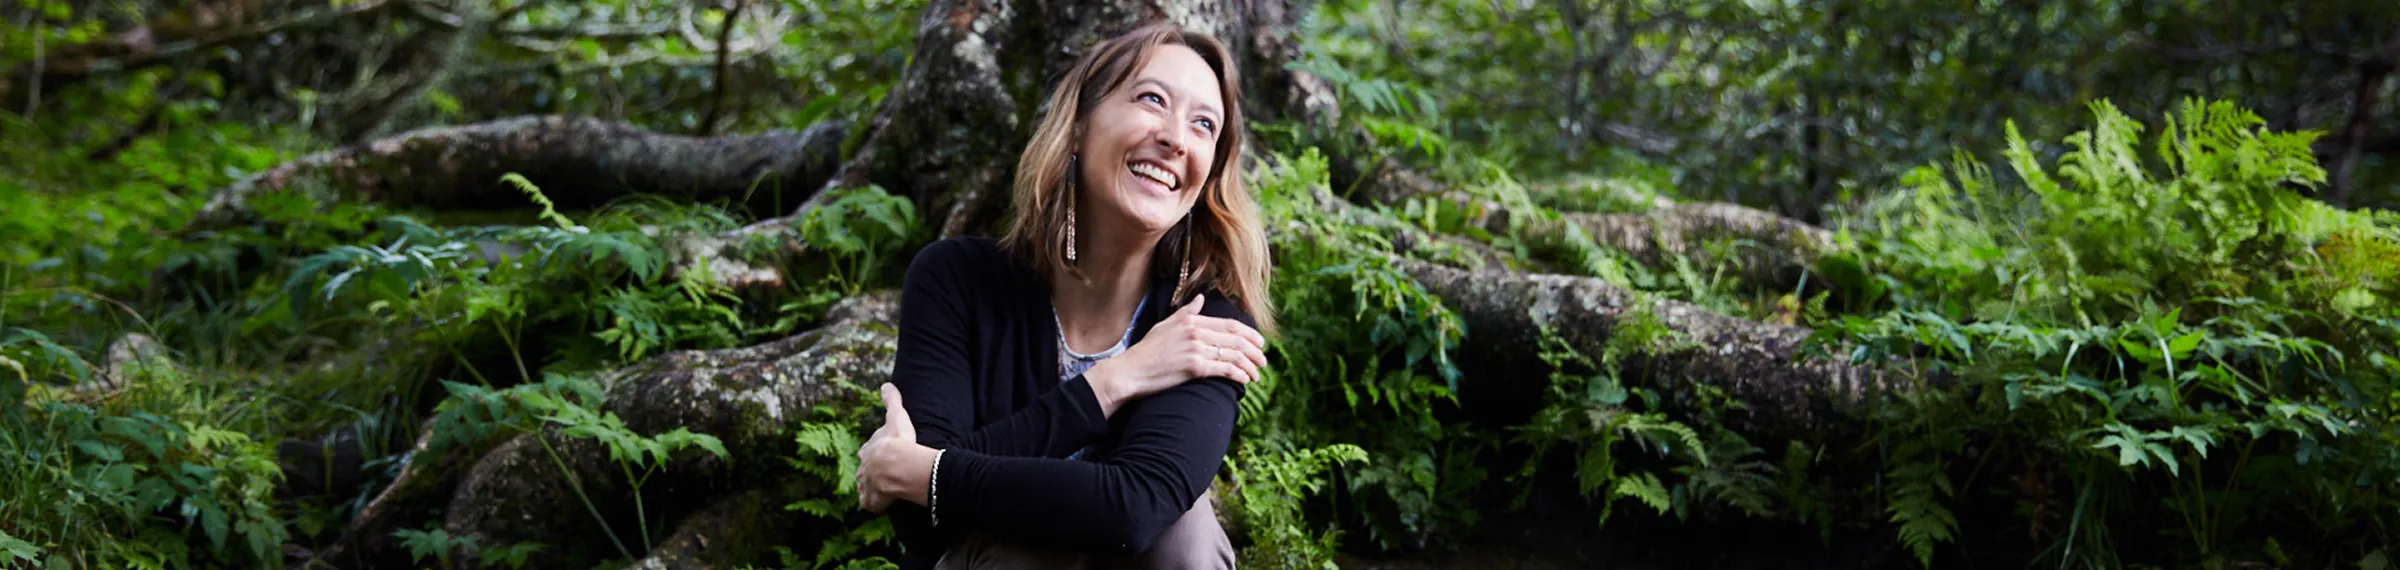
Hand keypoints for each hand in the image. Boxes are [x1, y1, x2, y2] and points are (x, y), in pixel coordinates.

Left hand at [856, 383, 937, 513]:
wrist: (897, 467)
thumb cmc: (898, 442)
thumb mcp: (896, 417)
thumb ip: (891, 401)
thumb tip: (886, 383)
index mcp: (868, 450)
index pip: (868, 449)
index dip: (873, 451)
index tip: (879, 452)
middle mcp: (864, 468)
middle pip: (865, 469)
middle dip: (869, 471)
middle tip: (879, 473)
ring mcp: (867, 486)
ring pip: (865, 486)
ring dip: (869, 488)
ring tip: (878, 489)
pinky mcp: (872, 501)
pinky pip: (870, 504)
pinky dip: (873, 504)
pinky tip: (877, 504)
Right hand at [1084, 293, 1268, 415]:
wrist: (1131, 371)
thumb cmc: (1146, 350)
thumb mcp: (1166, 325)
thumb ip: (1187, 312)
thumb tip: (1201, 298)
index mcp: (1191, 320)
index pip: (1229, 325)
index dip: (1249, 334)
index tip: (1259, 342)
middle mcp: (1196, 331)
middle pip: (1237, 339)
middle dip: (1255, 350)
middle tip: (1263, 360)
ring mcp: (1196, 349)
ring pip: (1234, 355)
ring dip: (1250, 366)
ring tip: (1257, 374)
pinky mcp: (1194, 367)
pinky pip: (1225, 370)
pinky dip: (1239, 375)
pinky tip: (1245, 380)